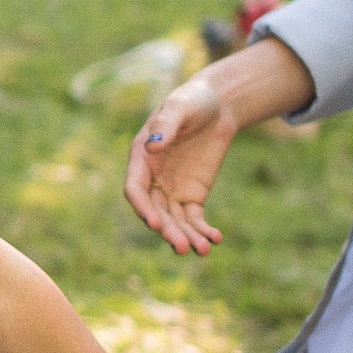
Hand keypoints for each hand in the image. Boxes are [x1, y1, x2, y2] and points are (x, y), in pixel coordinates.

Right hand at [126, 77, 234, 255]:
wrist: (217, 106)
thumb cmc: (192, 101)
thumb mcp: (179, 108)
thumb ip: (166, 126)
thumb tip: (152, 148)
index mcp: (141, 159)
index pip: (135, 190)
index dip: (142, 208)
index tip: (156, 224)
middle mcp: (153, 180)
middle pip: (156, 212)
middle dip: (168, 230)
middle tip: (182, 247)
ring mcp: (172, 190)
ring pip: (176, 221)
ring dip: (187, 236)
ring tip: (204, 250)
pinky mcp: (193, 196)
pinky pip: (195, 219)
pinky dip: (203, 230)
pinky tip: (215, 239)